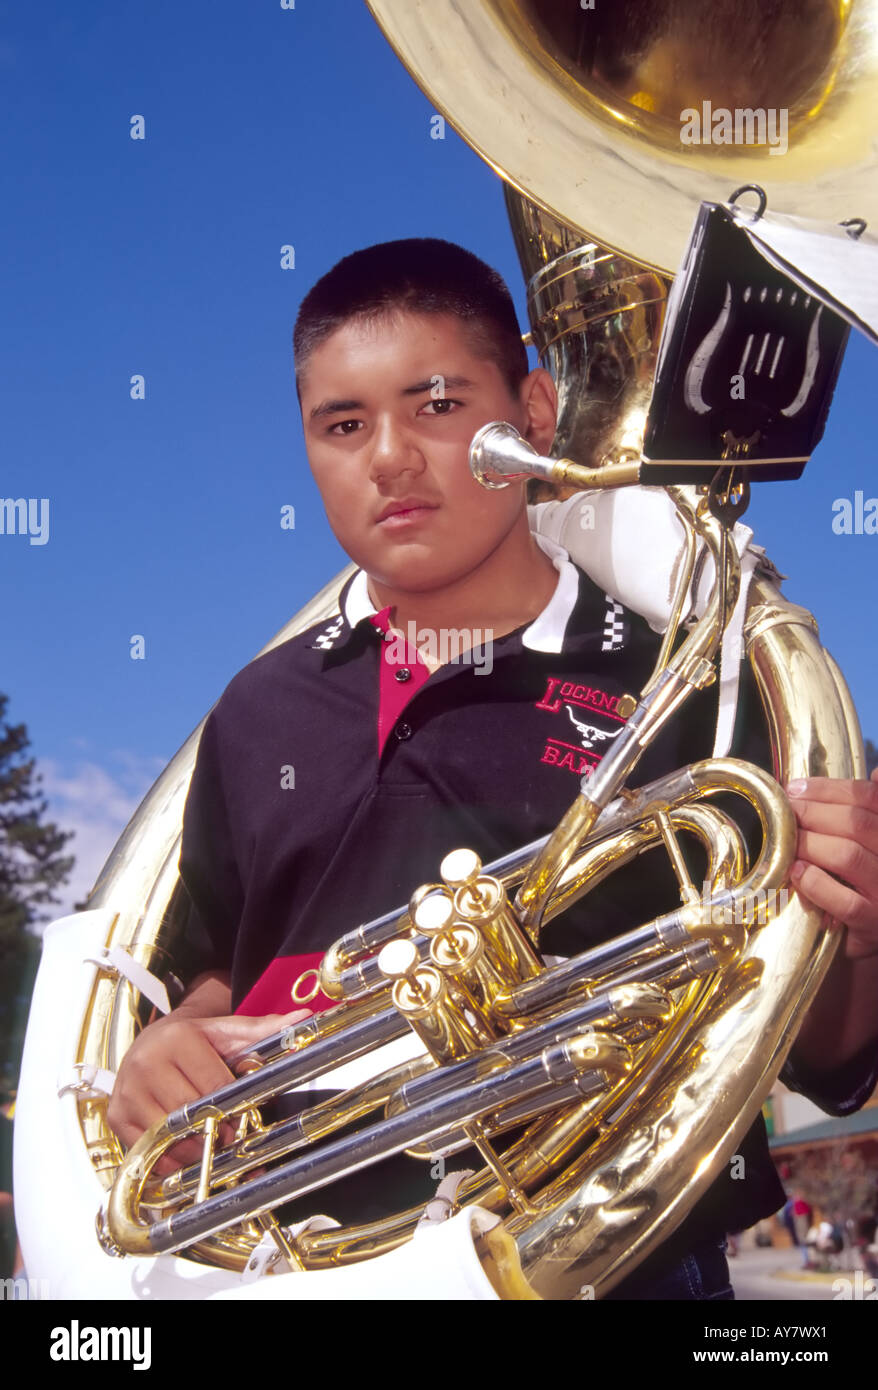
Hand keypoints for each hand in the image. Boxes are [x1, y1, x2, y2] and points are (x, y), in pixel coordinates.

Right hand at [107, 1008, 309, 1174]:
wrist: (153, 1043)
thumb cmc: (194, 1042)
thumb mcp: (229, 1032)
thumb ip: (265, 1029)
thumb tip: (304, 1019)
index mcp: (177, 1039)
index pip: (212, 1085)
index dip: (231, 1107)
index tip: (243, 1118)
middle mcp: (146, 1063)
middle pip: (189, 1112)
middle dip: (213, 1130)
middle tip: (229, 1138)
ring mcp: (128, 1091)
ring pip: (167, 1135)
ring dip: (192, 1148)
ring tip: (208, 1146)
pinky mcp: (117, 1115)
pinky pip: (146, 1149)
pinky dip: (168, 1157)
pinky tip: (184, 1151)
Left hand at [786, 768, 877, 957]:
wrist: (875, 934)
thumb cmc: (869, 884)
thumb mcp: (872, 844)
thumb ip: (867, 814)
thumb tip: (876, 774)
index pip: (871, 798)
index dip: (830, 789)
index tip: (796, 788)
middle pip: (858, 823)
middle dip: (814, 811)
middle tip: (787, 811)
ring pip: (848, 855)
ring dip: (810, 843)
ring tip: (790, 840)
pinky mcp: (872, 924)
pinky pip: (844, 901)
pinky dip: (816, 882)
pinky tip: (798, 873)